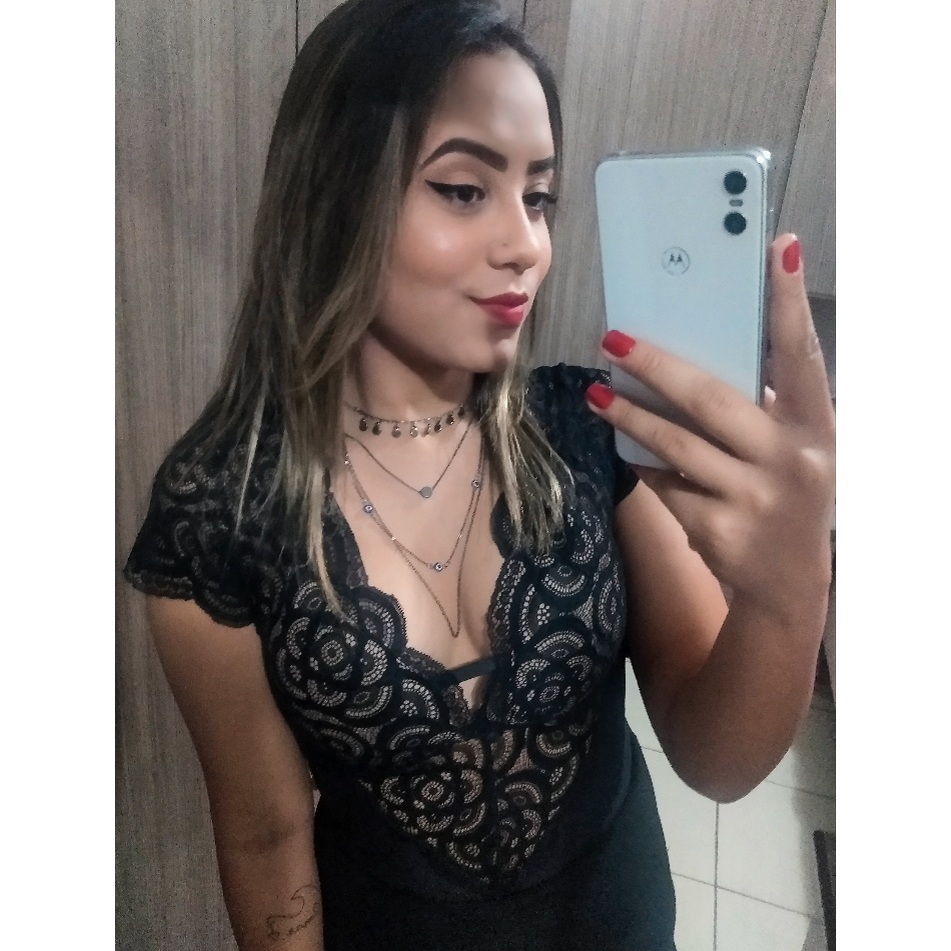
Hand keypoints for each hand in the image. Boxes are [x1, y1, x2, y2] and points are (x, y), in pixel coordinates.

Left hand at [586, 234, 834, 621]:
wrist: (788, 585)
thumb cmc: (785, 494)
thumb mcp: (792, 449)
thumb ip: (763, 407)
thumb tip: (697, 350)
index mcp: (815, 427)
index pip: (801, 354)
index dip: (789, 301)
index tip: (777, 247)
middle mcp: (790, 459)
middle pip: (710, 399)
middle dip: (657, 366)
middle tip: (614, 339)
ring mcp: (753, 498)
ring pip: (675, 445)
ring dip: (629, 415)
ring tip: (597, 394)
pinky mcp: (717, 529)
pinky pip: (664, 484)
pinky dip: (643, 465)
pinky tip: (626, 449)